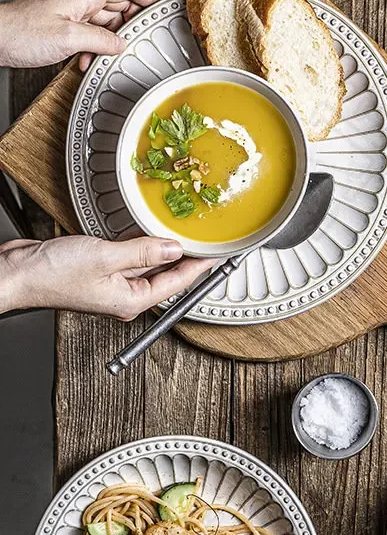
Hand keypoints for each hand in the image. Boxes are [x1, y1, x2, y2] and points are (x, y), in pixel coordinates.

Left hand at [0, 0, 162, 70]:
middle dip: (131, 27)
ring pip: (106, 23)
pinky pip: (90, 32)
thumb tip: (123, 45)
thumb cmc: (21, 32)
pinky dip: (94, 47)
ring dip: (109, 42)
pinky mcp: (64, 22)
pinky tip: (86, 59)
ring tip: (106, 56)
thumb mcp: (71, 39)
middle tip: (141, 43)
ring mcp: (73, 9)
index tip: (169, 8)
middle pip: (122, 6)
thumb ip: (103, 41)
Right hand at [0, 235, 215, 319]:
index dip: (200, 267)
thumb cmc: (51, 275)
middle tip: (207, 239)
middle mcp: (126, 295)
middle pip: (166, 275)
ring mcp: (113, 283)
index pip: (178, 283)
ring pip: (148, 264)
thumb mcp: (106, 258)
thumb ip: (144, 252)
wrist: (16, 273)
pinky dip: (141, 245)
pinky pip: (130, 257)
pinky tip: (148, 233)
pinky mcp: (101, 270)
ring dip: (163, 249)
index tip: (219, 254)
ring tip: (184, 233)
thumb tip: (174, 249)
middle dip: (186, 257)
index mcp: (132, 301)